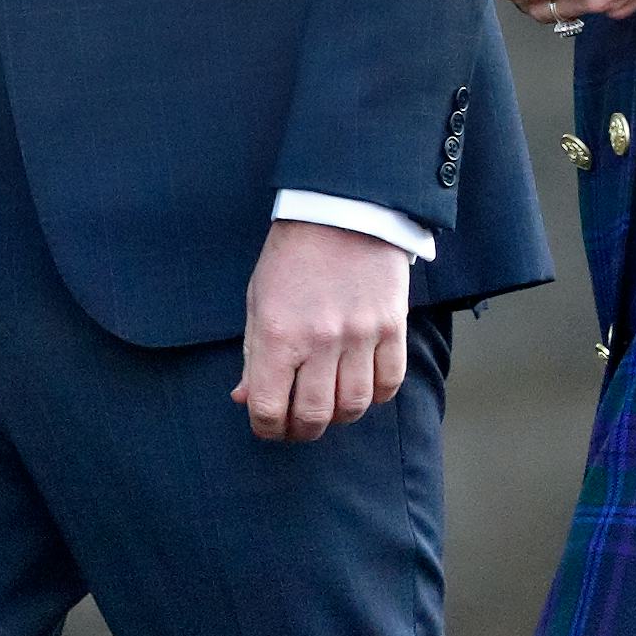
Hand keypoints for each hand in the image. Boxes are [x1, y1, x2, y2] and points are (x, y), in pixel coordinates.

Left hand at [233, 220, 410, 442]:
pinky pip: (389, 382)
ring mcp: (359, 334)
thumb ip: (252, 354)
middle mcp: (319, 340)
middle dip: (302, 429)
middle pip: (314, 418)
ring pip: (353, 407)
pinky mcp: (392, 325)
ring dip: (339, 415)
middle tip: (300, 421)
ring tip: (332, 401)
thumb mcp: (258, 299)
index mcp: (277, 334)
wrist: (341, 207)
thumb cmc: (292, 254)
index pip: (268, 410)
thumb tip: (244, 399)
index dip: (266, 428)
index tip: (270, 424)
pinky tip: (363, 382)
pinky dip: (376, 393)